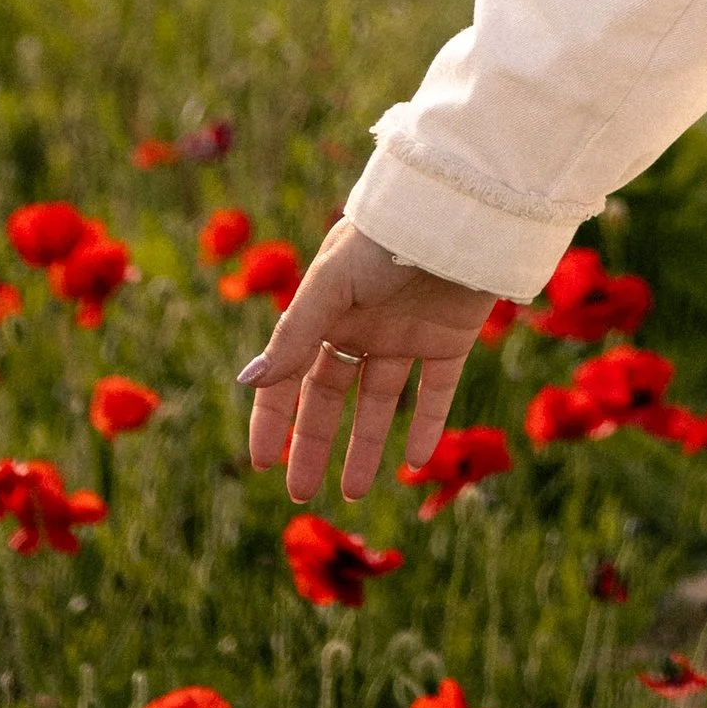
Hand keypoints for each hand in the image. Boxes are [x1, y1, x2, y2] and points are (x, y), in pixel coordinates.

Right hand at [240, 217, 496, 501]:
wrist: (458, 213)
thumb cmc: (385, 239)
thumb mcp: (331, 284)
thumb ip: (294, 334)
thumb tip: (248, 381)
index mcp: (327, 309)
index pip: (291, 373)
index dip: (274, 416)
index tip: (262, 462)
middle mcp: (364, 325)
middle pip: (331, 394)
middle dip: (314, 443)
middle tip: (301, 493)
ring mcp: (407, 334)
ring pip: (381, 402)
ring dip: (367, 446)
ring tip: (354, 494)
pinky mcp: (450, 339)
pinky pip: (436, 391)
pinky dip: (428, 426)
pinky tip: (416, 462)